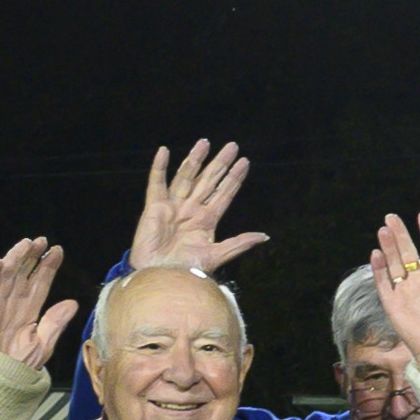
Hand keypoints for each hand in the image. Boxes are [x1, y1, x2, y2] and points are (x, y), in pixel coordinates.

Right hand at [0, 238, 78, 368]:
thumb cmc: (18, 367)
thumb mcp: (43, 344)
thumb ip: (55, 323)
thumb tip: (72, 303)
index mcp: (28, 311)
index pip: (39, 283)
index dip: (47, 267)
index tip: (57, 250)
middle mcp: (11, 306)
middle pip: (21, 275)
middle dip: (30, 257)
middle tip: (40, 240)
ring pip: (4, 279)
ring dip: (13, 260)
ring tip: (24, 245)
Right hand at [127, 139, 266, 282]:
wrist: (161, 276)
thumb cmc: (186, 269)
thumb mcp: (217, 255)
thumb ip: (239, 243)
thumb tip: (264, 236)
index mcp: (207, 220)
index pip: (224, 193)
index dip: (234, 178)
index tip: (244, 162)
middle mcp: (191, 209)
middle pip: (209, 180)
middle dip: (220, 164)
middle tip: (232, 146)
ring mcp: (173, 206)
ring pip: (186, 177)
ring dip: (196, 160)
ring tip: (205, 142)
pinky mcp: (154, 207)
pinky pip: (156, 183)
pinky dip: (159, 167)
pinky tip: (164, 151)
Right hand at [366, 211, 419, 368]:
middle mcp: (418, 280)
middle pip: (407, 251)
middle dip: (400, 234)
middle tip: (392, 217)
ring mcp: (404, 289)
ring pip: (394, 263)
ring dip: (388, 247)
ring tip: (384, 230)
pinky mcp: (391, 301)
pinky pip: (383, 282)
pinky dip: (379, 268)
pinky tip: (376, 253)